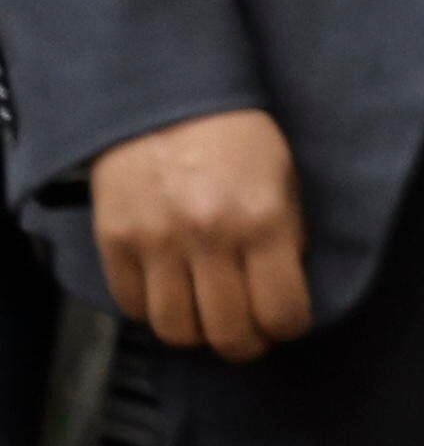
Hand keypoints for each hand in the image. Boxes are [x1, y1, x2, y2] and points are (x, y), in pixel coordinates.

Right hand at [91, 111, 308, 361]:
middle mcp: (209, 238)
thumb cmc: (237, 138)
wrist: (166, 99)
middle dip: (245, 345)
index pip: (281, 310)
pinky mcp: (113, 242)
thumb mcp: (284, 178)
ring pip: (175, 330)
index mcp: (263, 220)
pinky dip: (154, 312)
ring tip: (208, 319)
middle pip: (226, 332)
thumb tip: (286, 288)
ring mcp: (156, 243)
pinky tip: (171, 294)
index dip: (288, 328)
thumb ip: (287, 235)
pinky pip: (133, 307)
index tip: (286, 324)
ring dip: (196, 334)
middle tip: (249, 336)